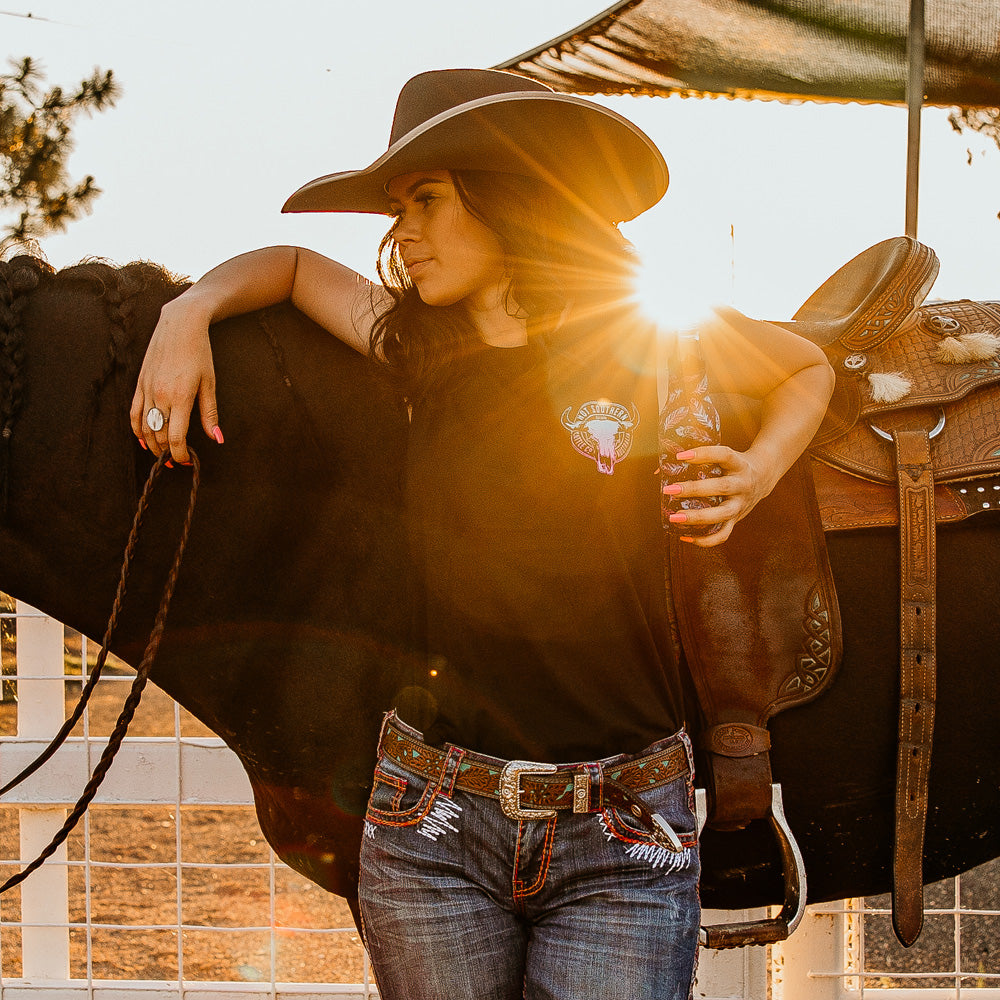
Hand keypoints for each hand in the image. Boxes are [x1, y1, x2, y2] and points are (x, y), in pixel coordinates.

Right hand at [129, 295, 221, 462]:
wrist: (179, 325)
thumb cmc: (199, 353)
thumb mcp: (209, 383)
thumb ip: (210, 413)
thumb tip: (217, 438)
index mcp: (180, 397)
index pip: (176, 437)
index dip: (180, 454)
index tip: (186, 462)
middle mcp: (160, 395)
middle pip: (159, 435)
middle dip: (167, 452)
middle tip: (175, 460)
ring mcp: (147, 389)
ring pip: (144, 427)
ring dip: (152, 444)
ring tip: (161, 454)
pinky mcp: (139, 383)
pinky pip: (134, 412)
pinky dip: (137, 429)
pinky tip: (143, 439)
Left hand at [664, 446, 772, 546]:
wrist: (762, 476)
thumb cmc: (731, 465)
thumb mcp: (722, 458)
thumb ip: (697, 460)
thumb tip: (659, 470)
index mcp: (738, 464)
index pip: (724, 455)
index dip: (704, 454)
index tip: (681, 456)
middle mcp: (743, 484)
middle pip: (721, 487)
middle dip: (694, 489)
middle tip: (670, 490)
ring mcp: (741, 504)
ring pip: (723, 514)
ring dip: (697, 517)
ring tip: (674, 518)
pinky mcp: (737, 519)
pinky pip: (723, 534)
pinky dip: (706, 540)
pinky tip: (685, 537)